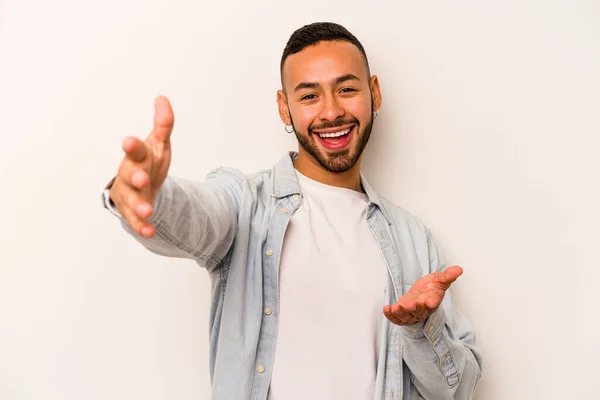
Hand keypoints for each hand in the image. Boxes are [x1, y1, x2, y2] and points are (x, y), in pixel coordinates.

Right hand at [109, 96, 173, 238]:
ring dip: (139, 205)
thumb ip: (163, 124)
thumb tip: (162, 99)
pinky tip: (149, 231)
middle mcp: (130, 174)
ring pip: (131, 200)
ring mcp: (129, 193)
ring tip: (148, 210)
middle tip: (143, 180)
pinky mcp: (131, 211)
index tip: (129, 142)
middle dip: (135, 177)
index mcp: (137, 156)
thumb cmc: (149, 161)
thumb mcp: (159, 143)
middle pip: (129, 175)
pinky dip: (142, 226)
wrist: (142, 185)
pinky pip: (135, 220)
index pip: (134, 149)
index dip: (132, 146)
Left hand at [383, 266, 462, 325]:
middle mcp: (422, 309)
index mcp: (432, 300)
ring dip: (400, 313)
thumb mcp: (439, 280)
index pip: (433, 302)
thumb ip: (448, 275)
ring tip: (395, 308)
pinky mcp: (402, 316)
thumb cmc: (430, 289)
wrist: (421, 296)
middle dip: (414, 308)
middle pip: (419, 311)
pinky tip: (386, 309)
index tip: (431, 302)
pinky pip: (396, 319)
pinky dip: (391, 316)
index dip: (432, 302)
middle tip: (410, 305)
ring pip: (406, 316)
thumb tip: (459, 269)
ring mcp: (412, 314)